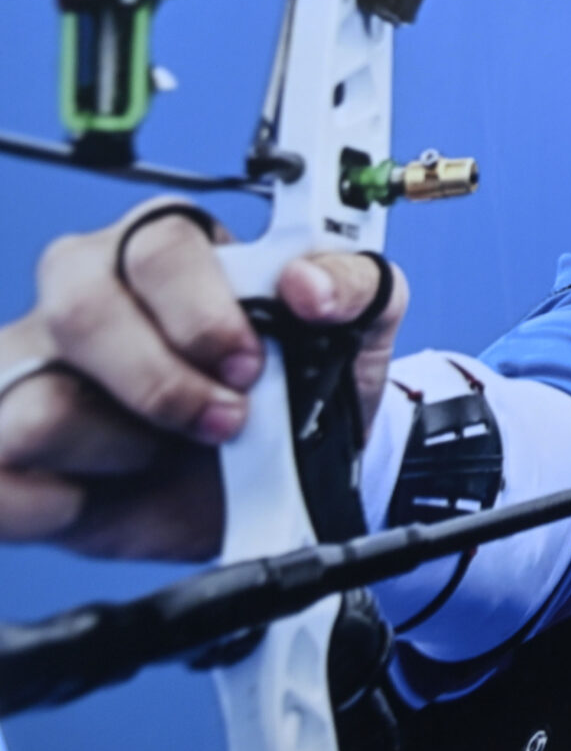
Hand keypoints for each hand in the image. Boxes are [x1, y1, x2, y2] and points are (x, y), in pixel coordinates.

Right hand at [0, 198, 408, 559]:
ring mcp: (32, 374)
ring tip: (162, 454)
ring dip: (122, 450)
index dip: (202, 310)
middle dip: (162, 383)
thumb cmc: (298, 384)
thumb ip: (356, 285)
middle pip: (79, 312)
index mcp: (164, 250)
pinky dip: (56, 504)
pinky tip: (101, 497)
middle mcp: (84, 298)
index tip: (248, 364)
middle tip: (224, 421)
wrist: (284, 476)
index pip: (157, 246)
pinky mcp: (9, 454)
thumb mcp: (356, 328)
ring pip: (38, 407)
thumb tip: (309, 284)